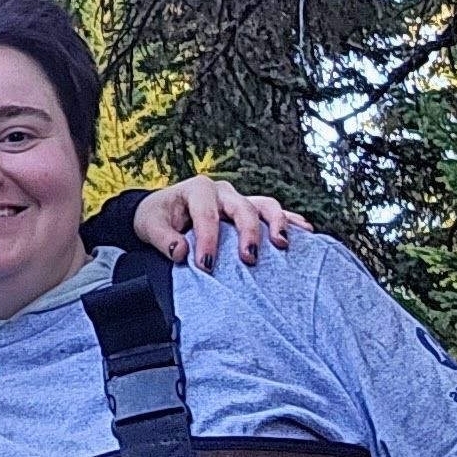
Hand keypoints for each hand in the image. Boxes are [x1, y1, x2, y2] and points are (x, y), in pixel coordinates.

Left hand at [142, 172, 309, 268]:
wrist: (162, 210)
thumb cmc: (156, 216)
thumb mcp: (149, 225)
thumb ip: (162, 239)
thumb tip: (180, 252)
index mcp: (197, 190)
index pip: (206, 214)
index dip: (208, 240)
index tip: (207, 266)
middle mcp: (223, 192)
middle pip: (243, 208)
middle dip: (248, 233)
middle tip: (248, 260)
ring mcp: (239, 200)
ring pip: (265, 205)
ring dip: (278, 224)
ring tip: (283, 245)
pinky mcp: (250, 211)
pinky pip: (275, 214)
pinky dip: (290, 221)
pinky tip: (306, 233)